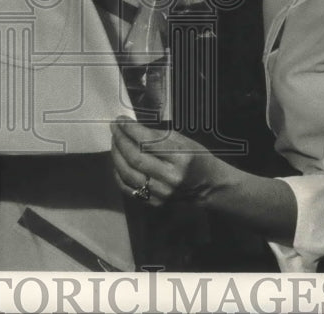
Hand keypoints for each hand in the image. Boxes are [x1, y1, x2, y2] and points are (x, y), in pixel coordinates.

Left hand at [109, 116, 223, 205]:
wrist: (209, 186)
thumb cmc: (196, 157)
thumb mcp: (182, 140)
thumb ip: (157, 136)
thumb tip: (131, 128)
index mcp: (180, 157)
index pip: (147, 141)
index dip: (130, 129)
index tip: (119, 120)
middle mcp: (170, 177)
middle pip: (135, 158)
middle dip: (120, 141)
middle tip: (114, 129)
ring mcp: (162, 193)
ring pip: (129, 174)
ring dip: (117, 156)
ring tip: (114, 143)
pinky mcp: (156, 203)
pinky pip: (130, 189)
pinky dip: (119, 174)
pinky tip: (118, 162)